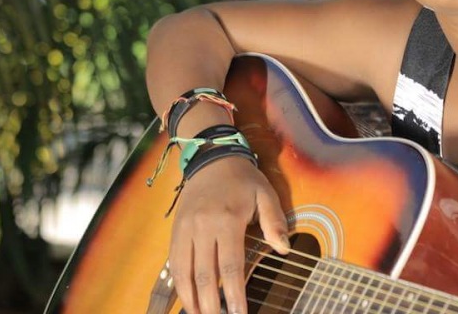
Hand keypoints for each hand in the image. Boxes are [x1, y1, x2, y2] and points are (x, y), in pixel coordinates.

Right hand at [169, 156, 289, 313]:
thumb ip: (274, 221)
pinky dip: (179, 283)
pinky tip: (186, 298)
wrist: (212, 158)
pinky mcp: (176, 228)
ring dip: (191, 300)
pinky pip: (174, 261)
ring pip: (185, 272)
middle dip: (211, 305)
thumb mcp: (265, 193)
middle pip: (205, 275)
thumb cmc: (243, 179)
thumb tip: (283, 249)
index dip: (234, 295)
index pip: (231, 266)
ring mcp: (186, 228)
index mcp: (228, 219)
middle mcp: (203, 226)